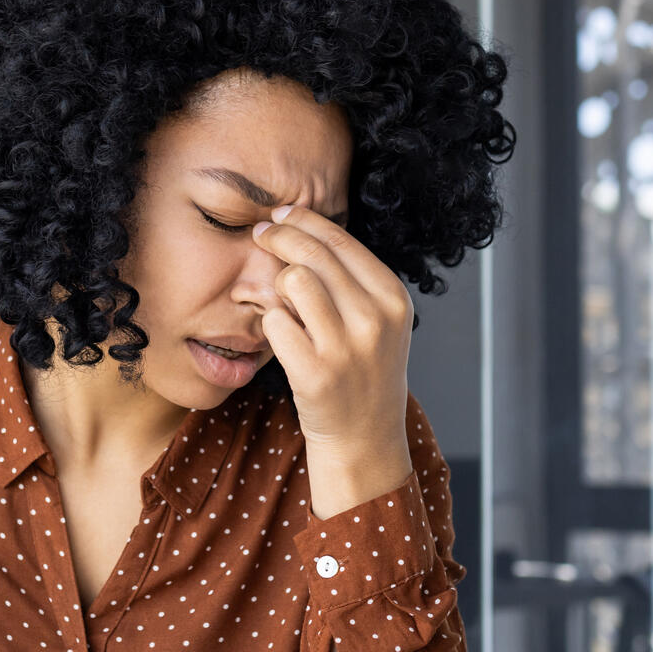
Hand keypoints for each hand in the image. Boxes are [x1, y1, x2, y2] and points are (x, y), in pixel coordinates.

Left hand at [251, 205, 413, 517]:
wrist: (365, 435)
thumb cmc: (362, 367)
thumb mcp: (377, 318)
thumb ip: (349, 275)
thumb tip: (296, 222)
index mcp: (392, 297)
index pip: (339, 239)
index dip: (302, 221)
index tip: (278, 216)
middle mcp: (374, 320)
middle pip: (311, 254)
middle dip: (278, 237)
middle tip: (260, 235)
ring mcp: (346, 349)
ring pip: (292, 282)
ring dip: (276, 284)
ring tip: (279, 298)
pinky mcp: (315, 374)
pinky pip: (274, 322)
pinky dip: (270, 322)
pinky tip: (279, 333)